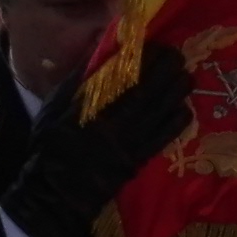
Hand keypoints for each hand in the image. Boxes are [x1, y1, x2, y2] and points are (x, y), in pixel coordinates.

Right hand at [3, 43, 193, 236]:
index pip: (122, 75)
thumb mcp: (55, 105)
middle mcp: (113, 122)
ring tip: (186, 76)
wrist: (55, 192)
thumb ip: (78, 79)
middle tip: (177, 55)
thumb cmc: (49, 144)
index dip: (142, 59)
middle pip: (146, 91)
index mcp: (91, 107)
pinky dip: (175, 123)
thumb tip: (102, 50)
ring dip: (175, 92)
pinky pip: (162, 139)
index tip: (153, 44)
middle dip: (165, 70)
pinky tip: (185, 109)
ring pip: (159, 112)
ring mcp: (128, 143)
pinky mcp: (137, 161)